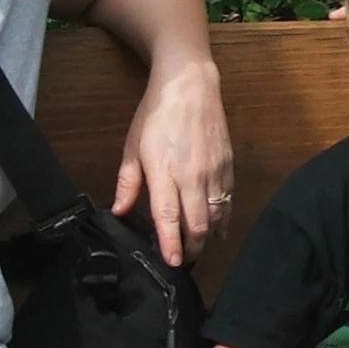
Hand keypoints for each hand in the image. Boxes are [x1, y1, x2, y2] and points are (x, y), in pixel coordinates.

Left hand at [114, 54, 233, 266]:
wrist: (190, 85)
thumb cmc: (156, 113)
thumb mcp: (132, 146)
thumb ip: (128, 182)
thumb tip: (120, 210)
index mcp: (164, 171)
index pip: (169, 216)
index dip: (171, 243)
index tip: (173, 262)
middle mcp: (192, 175)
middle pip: (197, 223)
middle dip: (192, 248)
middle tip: (183, 261)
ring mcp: (214, 171)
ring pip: (216, 216)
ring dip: (208, 237)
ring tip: (198, 248)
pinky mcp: (228, 166)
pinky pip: (229, 201)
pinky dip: (223, 219)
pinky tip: (218, 229)